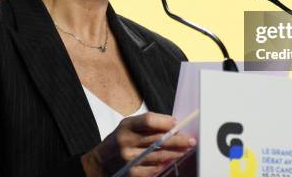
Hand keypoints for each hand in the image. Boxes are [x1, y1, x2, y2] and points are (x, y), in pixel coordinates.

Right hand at [81, 111, 195, 175]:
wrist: (100, 163)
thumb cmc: (119, 141)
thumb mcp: (127, 126)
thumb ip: (146, 124)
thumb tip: (171, 124)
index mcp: (126, 126)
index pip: (148, 120)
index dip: (164, 122)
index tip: (176, 123)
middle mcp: (126, 142)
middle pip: (157, 139)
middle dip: (177, 139)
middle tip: (191, 140)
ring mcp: (129, 159)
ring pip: (159, 155)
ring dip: (175, 153)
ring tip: (186, 150)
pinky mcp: (131, 173)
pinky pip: (153, 169)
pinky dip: (164, 165)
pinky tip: (171, 161)